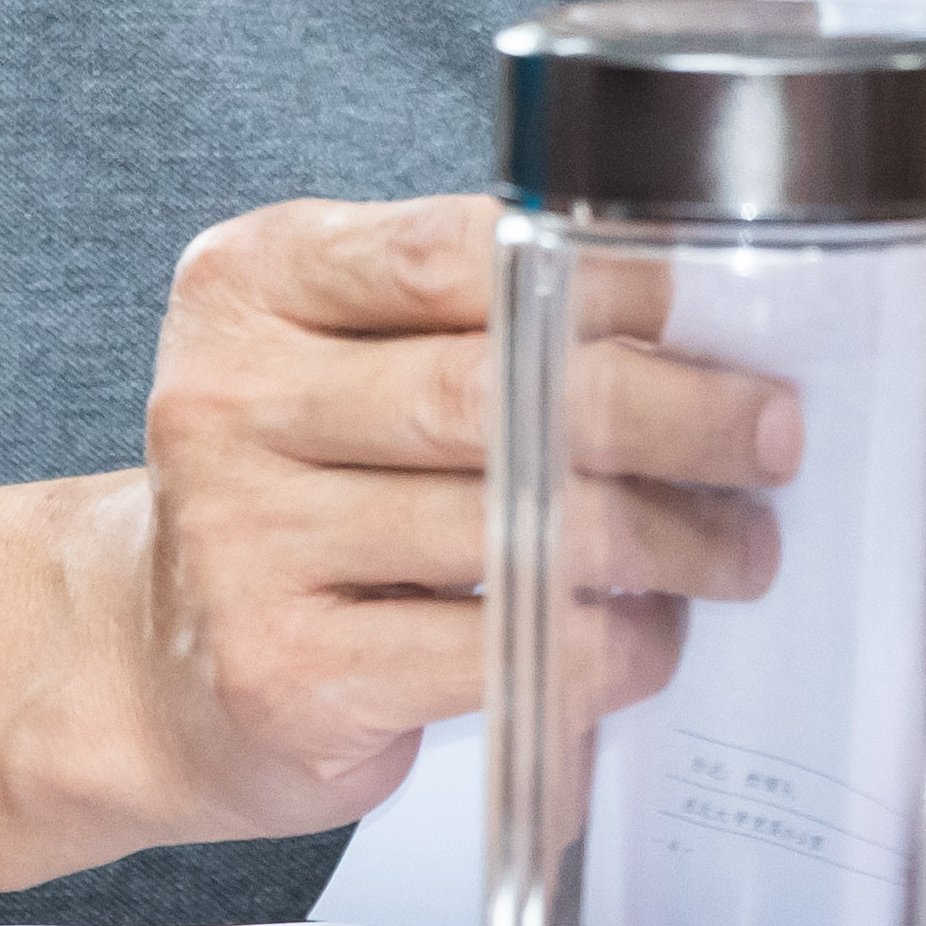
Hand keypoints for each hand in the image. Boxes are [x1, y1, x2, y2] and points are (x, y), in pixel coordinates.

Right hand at [74, 193, 795, 847]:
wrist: (158, 663)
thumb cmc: (297, 491)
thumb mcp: (342, 357)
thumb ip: (473, 321)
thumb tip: (693, 325)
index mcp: (251, 284)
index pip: (453, 253)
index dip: (605, 280)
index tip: (714, 309)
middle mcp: (229, 401)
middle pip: (490, 388)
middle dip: (666, 413)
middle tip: (767, 434)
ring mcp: (244, 542)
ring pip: (508, 525)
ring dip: (661, 540)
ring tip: (736, 548)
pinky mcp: (286, 672)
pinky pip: (491, 654)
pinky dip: (598, 647)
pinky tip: (646, 636)